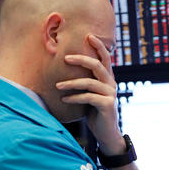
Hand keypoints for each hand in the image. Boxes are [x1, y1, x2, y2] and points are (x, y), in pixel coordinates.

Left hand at [56, 35, 125, 154]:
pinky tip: (64, 99)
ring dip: (71, 83)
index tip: (88, 35)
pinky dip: (74, 97)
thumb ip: (86, 83)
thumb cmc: (95, 113)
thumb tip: (67, 71)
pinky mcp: (107, 105)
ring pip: (89, 82)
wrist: (106, 133)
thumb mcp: (90, 95)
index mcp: (108, 79)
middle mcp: (111, 84)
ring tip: (57, 86)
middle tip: (66, 58)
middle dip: (82, 59)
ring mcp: (110, 94)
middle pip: (98, 65)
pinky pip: (88, 97)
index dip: (99, 46)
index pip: (105, 58)